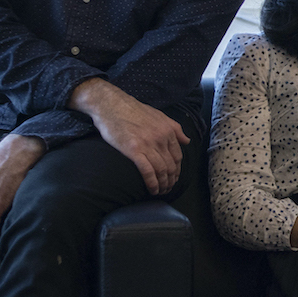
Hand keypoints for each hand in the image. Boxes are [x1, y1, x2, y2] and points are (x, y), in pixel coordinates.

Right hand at [71, 78, 187, 194]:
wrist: (111, 104)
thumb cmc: (132, 110)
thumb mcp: (159, 115)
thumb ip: (175, 128)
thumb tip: (187, 140)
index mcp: (168, 130)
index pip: (178, 156)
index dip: (177, 170)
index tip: (173, 178)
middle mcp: (161, 138)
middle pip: (171, 166)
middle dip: (171, 180)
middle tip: (168, 188)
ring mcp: (148, 144)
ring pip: (162, 170)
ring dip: (163, 184)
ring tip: (161, 191)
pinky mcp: (134, 150)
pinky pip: (148, 171)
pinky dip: (153, 183)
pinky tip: (152, 190)